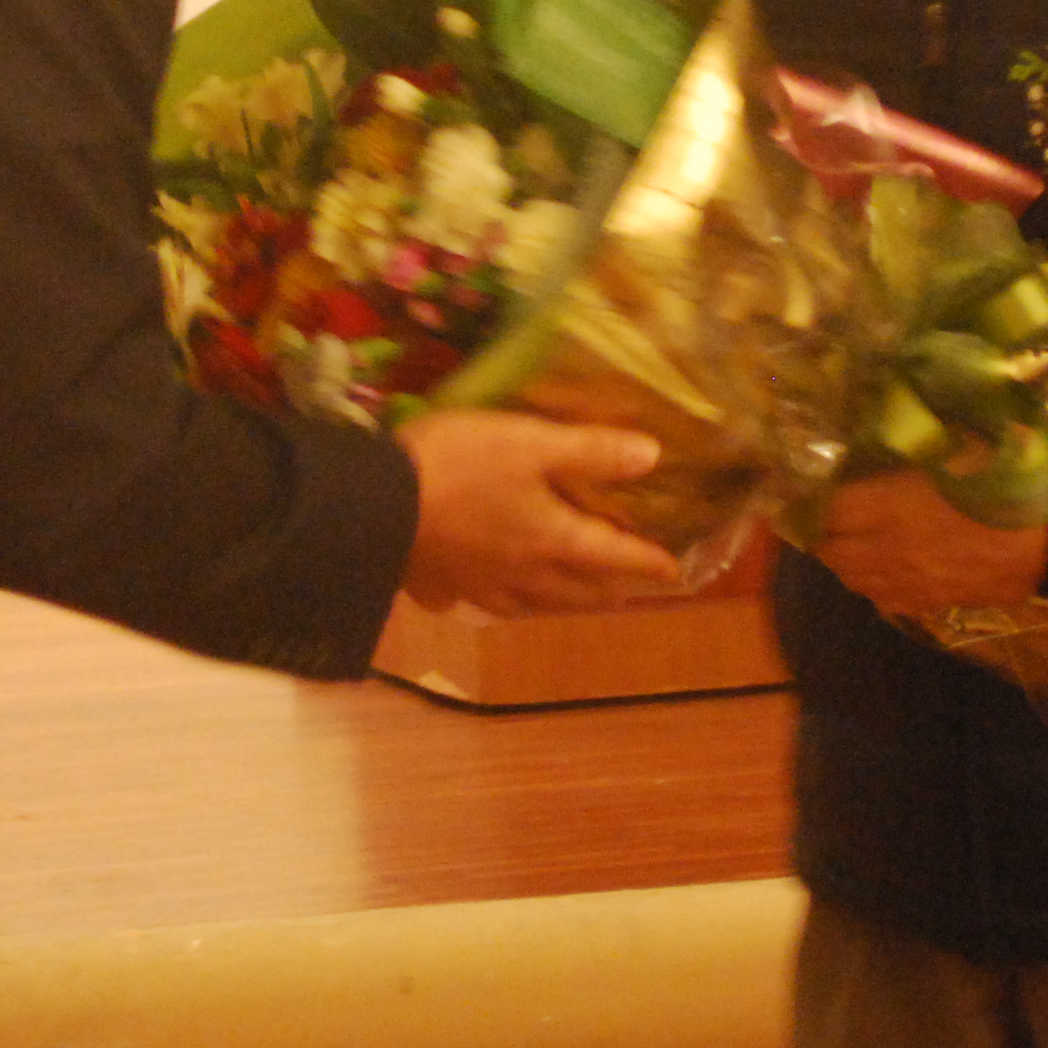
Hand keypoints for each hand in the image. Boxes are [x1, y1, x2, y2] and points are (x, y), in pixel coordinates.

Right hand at [397, 412, 686, 615]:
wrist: (375, 505)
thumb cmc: (460, 466)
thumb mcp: (530, 443)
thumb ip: (590, 451)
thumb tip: (652, 457)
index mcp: (551, 539)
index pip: (611, 554)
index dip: (646, 561)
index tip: (673, 572)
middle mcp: (522, 573)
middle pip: (576, 591)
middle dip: (606, 590)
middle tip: (625, 590)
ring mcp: (479, 584)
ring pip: (531, 604)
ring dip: (559, 604)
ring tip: (569, 601)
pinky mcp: (439, 584)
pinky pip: (476, 603)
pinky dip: (493, 603)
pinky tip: (481, 598)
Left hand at [813, 470, 1047, 623]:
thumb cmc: (1001, 477)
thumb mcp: (946, 447)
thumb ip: (901, 451)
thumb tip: (869, 441)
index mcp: (887, 503)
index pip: (825, 507)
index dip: (814, 497)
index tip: (813, 487)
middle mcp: (886, 547)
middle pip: (830, 549)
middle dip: (824, 533)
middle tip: (830, 516)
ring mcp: (907, 581)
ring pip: (853, 578)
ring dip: (846, 560)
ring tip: (854, 542)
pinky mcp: (929, 603)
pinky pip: (884, 599)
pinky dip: (875, 584)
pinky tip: (887, 568)